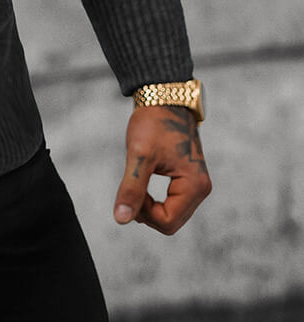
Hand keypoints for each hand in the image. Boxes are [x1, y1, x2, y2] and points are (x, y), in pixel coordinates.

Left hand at [113, 105, 211, 234]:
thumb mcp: (139, 155)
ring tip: (137, 181)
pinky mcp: (190, 180)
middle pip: (171, 223)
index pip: (167, 222)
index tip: (130, 188)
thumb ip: (131, 188)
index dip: (143, 212)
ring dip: (150, 206)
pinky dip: (155, 200)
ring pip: (171, 215)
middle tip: (130, 187)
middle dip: (146, 212)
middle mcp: (201, 189)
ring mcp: (197, 185)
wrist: (164, 98)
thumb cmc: (153, 123)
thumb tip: (121, 219)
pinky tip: (143, 182)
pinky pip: (173, 204)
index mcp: (195, 186)